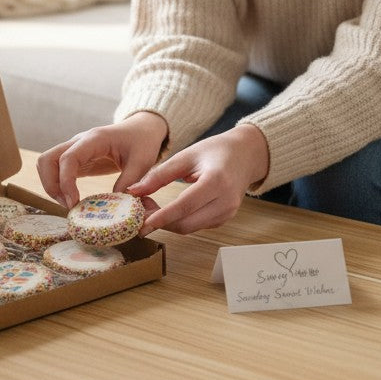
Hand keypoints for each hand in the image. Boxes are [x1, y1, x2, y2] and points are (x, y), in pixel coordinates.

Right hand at [38, 112, 167, 209]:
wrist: (141, 129)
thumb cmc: (142, 142)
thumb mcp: (142, 162)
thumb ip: (130, 182)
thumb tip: (116, 206)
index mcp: (94, 139)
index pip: (68, 158)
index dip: (65, 182)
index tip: (73, 203)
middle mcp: (78, 142)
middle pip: (46, 159)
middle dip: (51, 185)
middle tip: (68, 205)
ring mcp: (74, 150)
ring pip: (46, 165)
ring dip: (51, 186)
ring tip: (69, 204)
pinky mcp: (76, 160)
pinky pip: (56, 170)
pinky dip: (57, 186)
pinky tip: (72, 199)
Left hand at [125, 123, 268, 235]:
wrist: (246, 154)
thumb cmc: (216, 151)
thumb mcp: (186, 156)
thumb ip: (159, 175)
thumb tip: (134, 191)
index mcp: (217, 181)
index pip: (185, 205)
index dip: (162, 216)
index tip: (141, 221)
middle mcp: (225, 202)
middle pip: (186, 223)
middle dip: (160, 222)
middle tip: (139, 210)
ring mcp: (228, 213)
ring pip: (190, 228)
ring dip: (168, 223)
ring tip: (150, 209)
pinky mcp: (225, 219)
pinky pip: (197, 226)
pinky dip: (180, 221)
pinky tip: (167, 211)